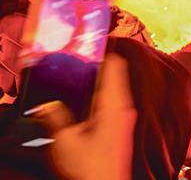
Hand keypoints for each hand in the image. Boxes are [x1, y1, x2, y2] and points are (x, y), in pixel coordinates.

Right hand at [33, 54, 136, 179]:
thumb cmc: (91, 166)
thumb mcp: (65, 141)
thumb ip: (56, 117)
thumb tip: (47, 103)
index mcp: (115, 103)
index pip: (116, 65)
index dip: (104, 50)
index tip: (89, 42)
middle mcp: (125, 106)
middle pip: (116, 73)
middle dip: (98, 63)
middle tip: (77, 55)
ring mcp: (125, 116)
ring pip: (114, 87)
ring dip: (98, 78)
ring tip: (77, 72)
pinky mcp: (121, 126)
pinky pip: (112, 100)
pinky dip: (100, 92)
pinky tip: (83, 97)